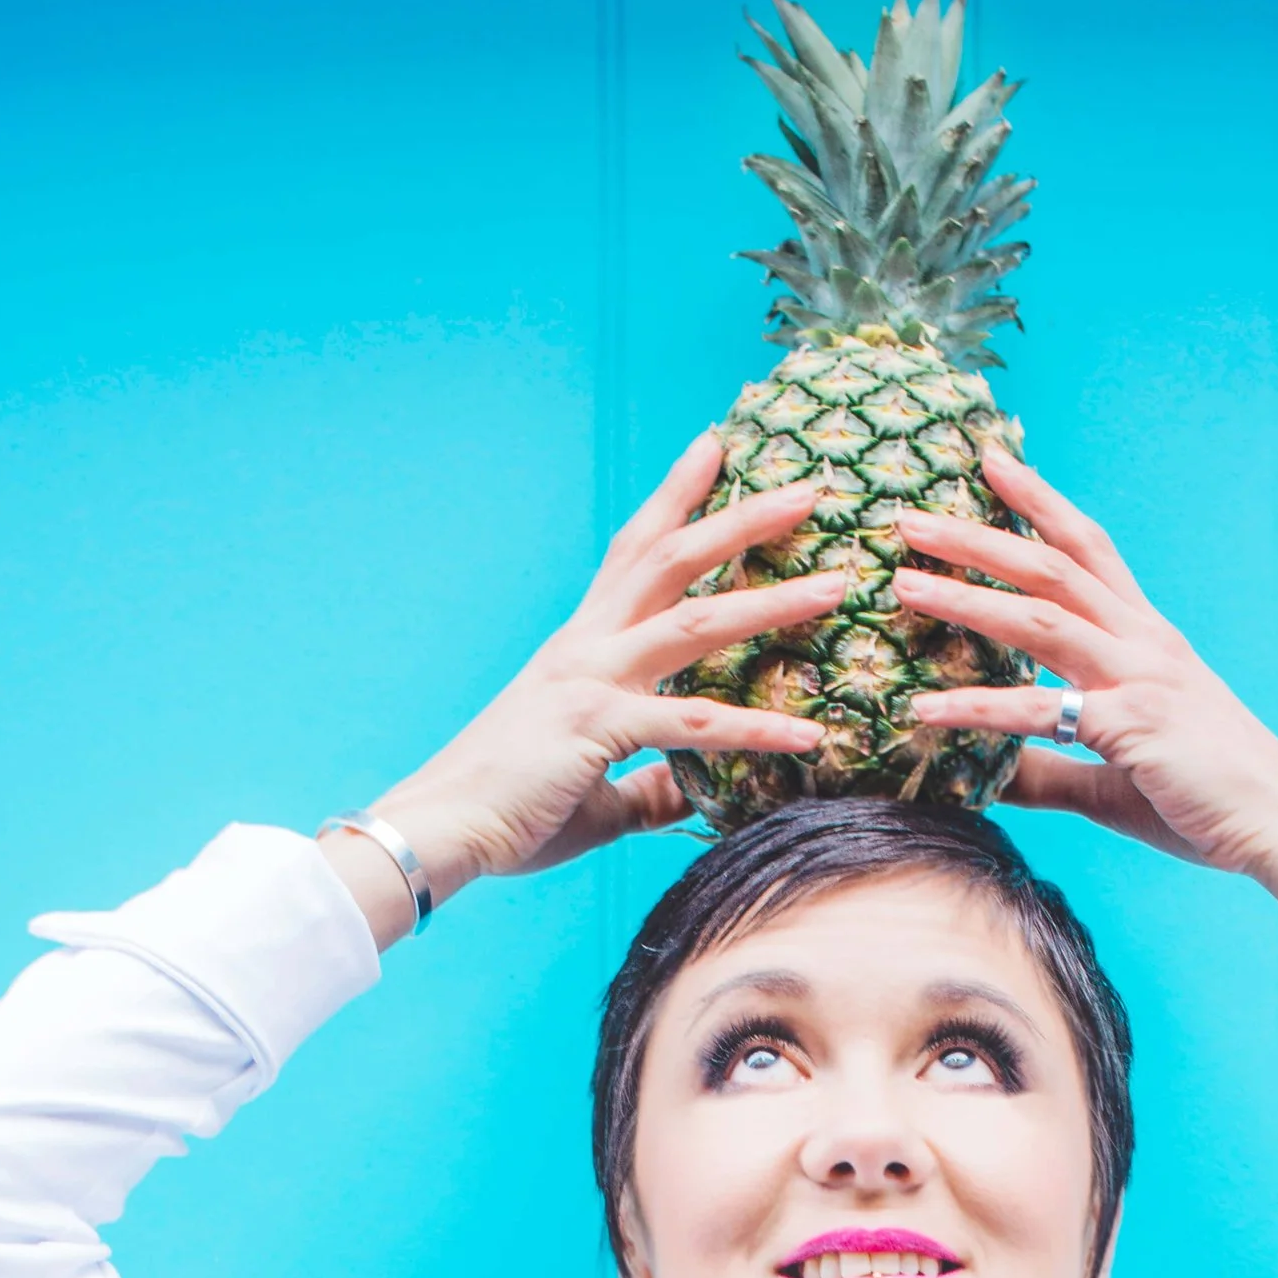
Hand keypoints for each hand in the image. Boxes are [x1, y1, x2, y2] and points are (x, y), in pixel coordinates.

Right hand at [331, 440, 840, 944]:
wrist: (440, 832)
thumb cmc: (508, 813)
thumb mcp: (593, 793)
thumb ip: (648, 786)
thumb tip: (690, 789)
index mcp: (581, 647)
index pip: (634, 552)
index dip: (675, 496)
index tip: (716, 446)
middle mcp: (587, 646)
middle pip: (674, 559)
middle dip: (744, 519)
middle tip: (811, 487)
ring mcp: (590, 680)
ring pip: (695, 621)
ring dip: (772, 599)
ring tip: (838, 585)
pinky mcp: (596, 728)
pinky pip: (692, 724)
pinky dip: (755, 728)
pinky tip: (809, 734)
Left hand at [895, 446, 1277, 960]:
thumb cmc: (1206, 798)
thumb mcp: (1115, 776)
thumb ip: (1051, 769)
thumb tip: (993, 774)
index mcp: (1148, 639)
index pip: (1089, 549)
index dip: (1040, 501)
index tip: (991, 462)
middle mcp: (1144, 641)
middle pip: (1050, 568)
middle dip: (978, 536)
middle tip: (910, 515)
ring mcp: (1140, 678)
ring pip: (1040, 619)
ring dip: (967, 597)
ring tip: (904, 584)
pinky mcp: (1134, 727)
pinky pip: (1041, 712)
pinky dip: (979, 708)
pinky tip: (925, 708)